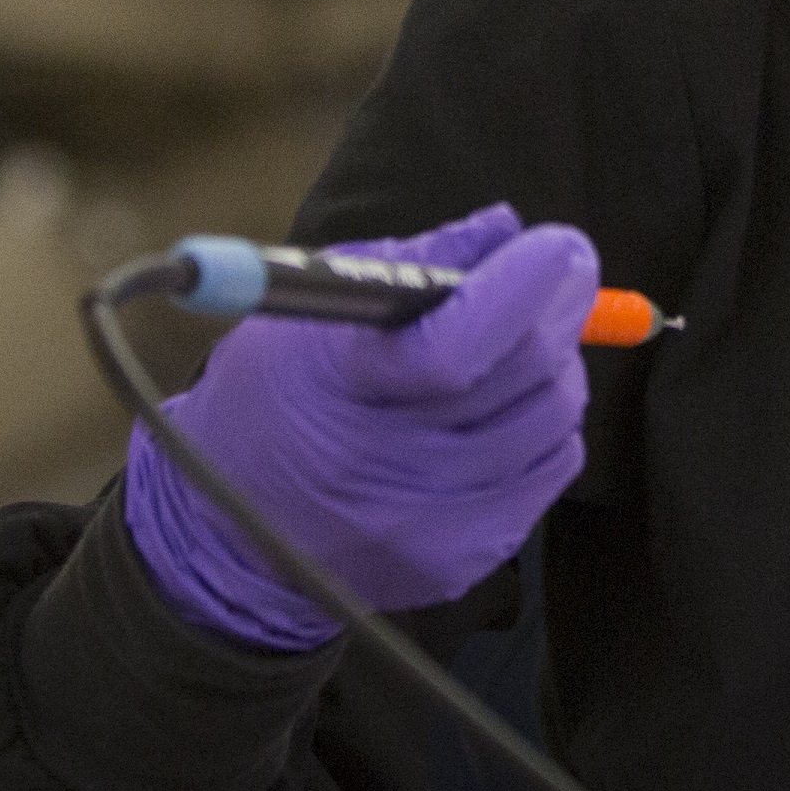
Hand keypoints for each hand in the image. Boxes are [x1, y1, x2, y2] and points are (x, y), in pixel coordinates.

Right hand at [121, 205, 599, 650]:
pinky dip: (547, 429)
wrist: (229, 533)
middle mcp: (384, 464)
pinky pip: (548, 473)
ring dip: (554, 368)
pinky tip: (505, 413)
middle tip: (560, 275)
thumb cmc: (275, 392)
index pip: (455, 346)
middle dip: (559, 309)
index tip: (558, 244)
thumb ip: (414, 264)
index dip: (522, 287)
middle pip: (522, 377)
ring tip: (519, 349)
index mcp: (340, 388)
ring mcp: (424, 523)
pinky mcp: (455, 561)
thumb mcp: (314, 310)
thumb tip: (505, 229)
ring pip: (551, 420)